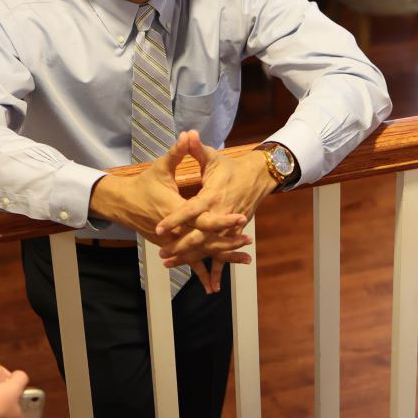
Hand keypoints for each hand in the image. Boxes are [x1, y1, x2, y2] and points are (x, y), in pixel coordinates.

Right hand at [92, 132, 250, 293]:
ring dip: (222, 255)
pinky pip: (191, 259)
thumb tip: (189, 134)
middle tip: (248, 239)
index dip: (221, 218)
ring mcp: (171, 241)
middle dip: (227, 239)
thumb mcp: (161, 167)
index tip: (240, 216)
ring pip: (200, 252)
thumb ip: (178, 152)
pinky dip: (206, 268)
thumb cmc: (144, 183)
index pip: (201, 216)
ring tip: (245, 257)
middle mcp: (174, 229)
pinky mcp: (171, 246)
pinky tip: (217, 282)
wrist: (123, 203)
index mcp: (174, 209)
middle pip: (204, 238)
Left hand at [154, 138, 275, 287]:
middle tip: (162, 254)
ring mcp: (228, 226)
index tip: (159, 228)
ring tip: (169, 264)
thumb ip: (196, 149)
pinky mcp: (232, 233)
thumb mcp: (213, 157)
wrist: (258, 178)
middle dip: (180, 246)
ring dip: (190, 257)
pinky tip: (209, 284)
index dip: (175, 219)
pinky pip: (221, 252)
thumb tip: (187, 133)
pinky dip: (215, 267)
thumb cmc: (230, 167)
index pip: (191, 210)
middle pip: (199, 235)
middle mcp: (221, 214)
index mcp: (213, 196)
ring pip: (208, 247)